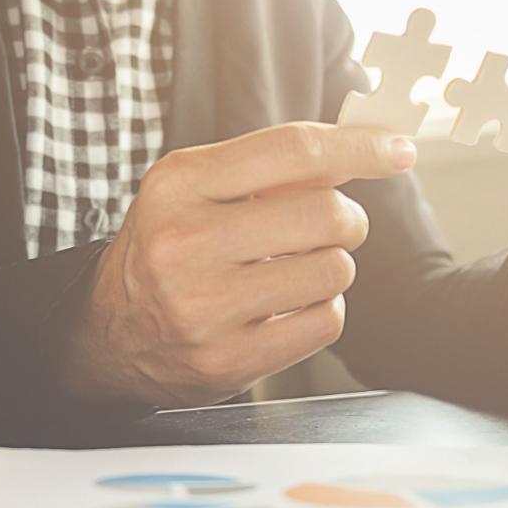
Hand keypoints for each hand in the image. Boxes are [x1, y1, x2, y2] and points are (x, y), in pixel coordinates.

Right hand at [63, 123, 416, 406]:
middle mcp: (186, 242)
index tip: (399, 149)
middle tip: (331, 227)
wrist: (108, 334)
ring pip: (334, 271)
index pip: (293, 150)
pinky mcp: (226, 360)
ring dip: (332, 269)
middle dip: (347, 219)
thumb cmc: (170, 249)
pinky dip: (323, 312)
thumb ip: (272, 170)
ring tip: (294, 272)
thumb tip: (363, 147)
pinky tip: (289, 308)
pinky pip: (325, 322)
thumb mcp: (198, 191)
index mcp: (180, 183)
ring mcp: (204, 307)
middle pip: (327, 213)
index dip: (360, 147)